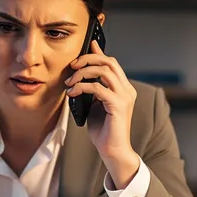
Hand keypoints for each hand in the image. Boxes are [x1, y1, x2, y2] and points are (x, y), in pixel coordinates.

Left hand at [65, 40, 139, 188]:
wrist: (112, 150)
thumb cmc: (103, 130)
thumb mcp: (95, 104)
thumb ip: (92, 89)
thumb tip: (82, 76)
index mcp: (123, 88)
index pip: (112, 63)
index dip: (98, 52)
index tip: (86, 46)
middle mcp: (127, 90)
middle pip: (109, 62)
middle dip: (87, 60)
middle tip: (72, 66)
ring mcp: (124, 97)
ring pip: (104, 71)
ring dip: (82, 73)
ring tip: (69, 82)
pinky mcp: (118, 105)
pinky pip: (98, 88)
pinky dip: (82, 87)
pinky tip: (73, 93)